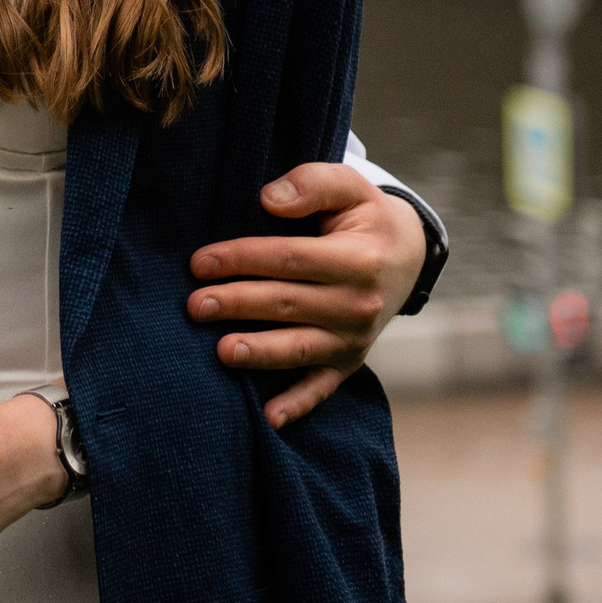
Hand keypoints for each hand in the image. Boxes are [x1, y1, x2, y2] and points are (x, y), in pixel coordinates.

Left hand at [187, 163, 426, 429]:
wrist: (406, 255)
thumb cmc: (362, 216)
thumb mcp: (349, 186)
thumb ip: (312, 183)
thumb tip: (269, 199)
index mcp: (359, 259)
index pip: (290, 259)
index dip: (243, 259)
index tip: (199, 262)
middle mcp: (360, 304)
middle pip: (289, 304)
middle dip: (239, 304)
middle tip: (195, 306)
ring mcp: (355, 339)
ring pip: (300, 348)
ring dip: (260, 353)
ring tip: (221, 352)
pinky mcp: (348, 362)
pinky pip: (322, 387)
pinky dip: (297, 405)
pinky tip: (267, 419)